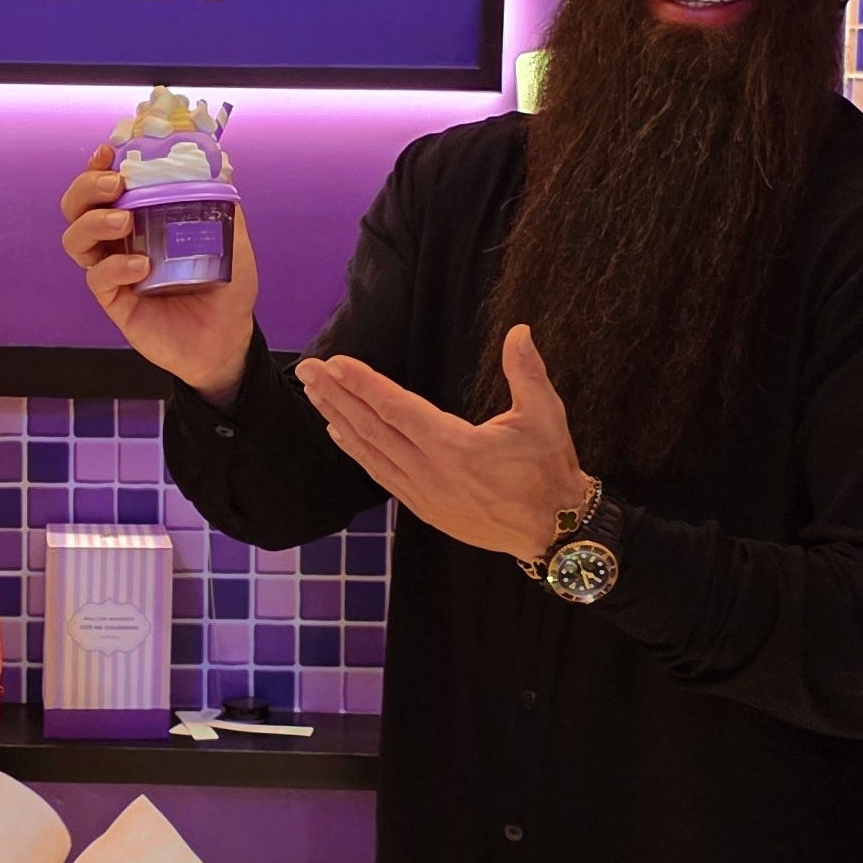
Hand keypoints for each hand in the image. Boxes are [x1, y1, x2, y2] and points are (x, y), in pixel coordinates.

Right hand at [60, 145, 258, 403]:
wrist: (229, 339)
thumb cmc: (226, 287)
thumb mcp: (232, 239)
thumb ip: (222, 205)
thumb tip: (219, 165)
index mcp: (141, 218)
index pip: (104, 186)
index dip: (97, 166)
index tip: (108, 151)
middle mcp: (119, 240)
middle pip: (76, 207)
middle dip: (86, 188)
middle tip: (115, 185)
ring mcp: (113, 270)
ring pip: (75, 239)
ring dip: (93, 222)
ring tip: (124, 220)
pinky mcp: (115, 301)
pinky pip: (98, 278)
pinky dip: (114, 266)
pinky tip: (141, 266)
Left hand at [297, 325, 584, 560]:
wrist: (554, 531)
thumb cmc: (548, 468)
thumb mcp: (545, 416)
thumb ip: (527, 372)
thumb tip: (520, 330)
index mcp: (455, 447)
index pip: (396, 409)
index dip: (363, 384)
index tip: (335, 363)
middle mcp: (430, 472)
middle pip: (372, 429)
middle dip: (337, 396)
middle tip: (307, 370)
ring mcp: (424, 494)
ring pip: (371, 453)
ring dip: (340, 421)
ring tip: (314, 395)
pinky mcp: (424, 508)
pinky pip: (381, 475)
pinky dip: (357, 452)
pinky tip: (339, 434)